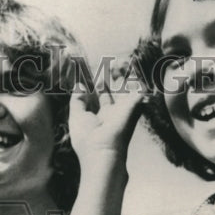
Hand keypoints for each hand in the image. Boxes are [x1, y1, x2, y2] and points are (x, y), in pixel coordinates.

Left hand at [68, 67, 146, 186]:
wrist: (104, 154)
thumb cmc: (87, 141)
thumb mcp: (76, 118)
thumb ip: (78, 100)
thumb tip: (79, 85)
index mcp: (101, 116)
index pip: (103, 96)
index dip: (100, 84)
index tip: (95, 70)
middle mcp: (115, 112)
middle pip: (116, 90)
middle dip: (112, 76)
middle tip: (108, 63)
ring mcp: (125, 109)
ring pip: (127, 87)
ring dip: (124, 73)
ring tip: (119, 60)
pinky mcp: (134, 106)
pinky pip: (137, 88)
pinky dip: (134, 77)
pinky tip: (128, 65)